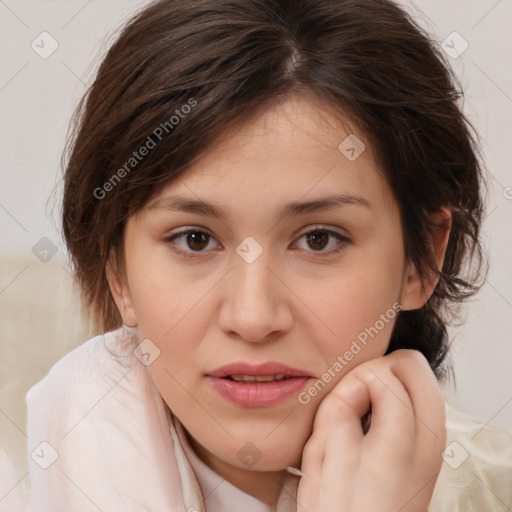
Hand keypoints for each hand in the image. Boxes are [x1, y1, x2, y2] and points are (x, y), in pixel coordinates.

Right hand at [296, 349, 445, 511]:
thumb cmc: (338, 511)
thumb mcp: (322, 459)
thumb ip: (338, 410)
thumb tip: (355, 385)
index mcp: (398, 446)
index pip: (386, 378)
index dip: (356, 379)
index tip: (341, 400)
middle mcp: (428, 442)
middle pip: (416, 368)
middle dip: (383, 368)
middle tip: (357, 392)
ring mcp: (434, 447)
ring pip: (424, 382)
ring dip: (392, 381)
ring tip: (364, 406)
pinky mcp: (431, 452)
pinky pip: (422, 403)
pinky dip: (400, 396)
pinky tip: (376, 418)